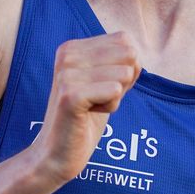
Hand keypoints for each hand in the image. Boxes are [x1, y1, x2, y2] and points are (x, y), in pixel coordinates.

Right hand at [28, 32, 140, 185]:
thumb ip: (121, 63)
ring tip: (92, 107)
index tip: (102, 87)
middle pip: (128, 54)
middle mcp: (67, 55)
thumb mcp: (105, 83)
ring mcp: (67, 74)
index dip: (126, 67)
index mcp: (72, 47)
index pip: (125, 41)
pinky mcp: (71, 95)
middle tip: (98, 98)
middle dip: (123, 81)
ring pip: (124, 74)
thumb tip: (136, 54)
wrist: (58, 153)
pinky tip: (89, 114)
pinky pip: (115, 91)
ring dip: (116, 97)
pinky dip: (111, 107)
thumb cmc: (85, 118)